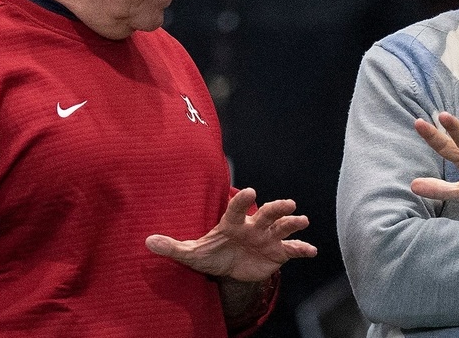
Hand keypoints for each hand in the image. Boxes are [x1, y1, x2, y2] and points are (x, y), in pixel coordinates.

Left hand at [145, 187, 316, 281]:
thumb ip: (172, 247)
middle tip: (288, 202)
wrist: (230, 268)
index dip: (243, 201)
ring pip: (282, 227)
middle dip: (276, 207)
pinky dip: (303, 249)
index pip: (237, 208)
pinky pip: (292, 249)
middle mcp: (253, 226)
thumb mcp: (192, 254)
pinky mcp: (278, 253)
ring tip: (302, 221)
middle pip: (266, 213)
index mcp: (232, 222)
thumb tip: (146, 242)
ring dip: (293, 223)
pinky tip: (312, 251)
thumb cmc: (212, 254)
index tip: (251, 191)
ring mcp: (267, 238)